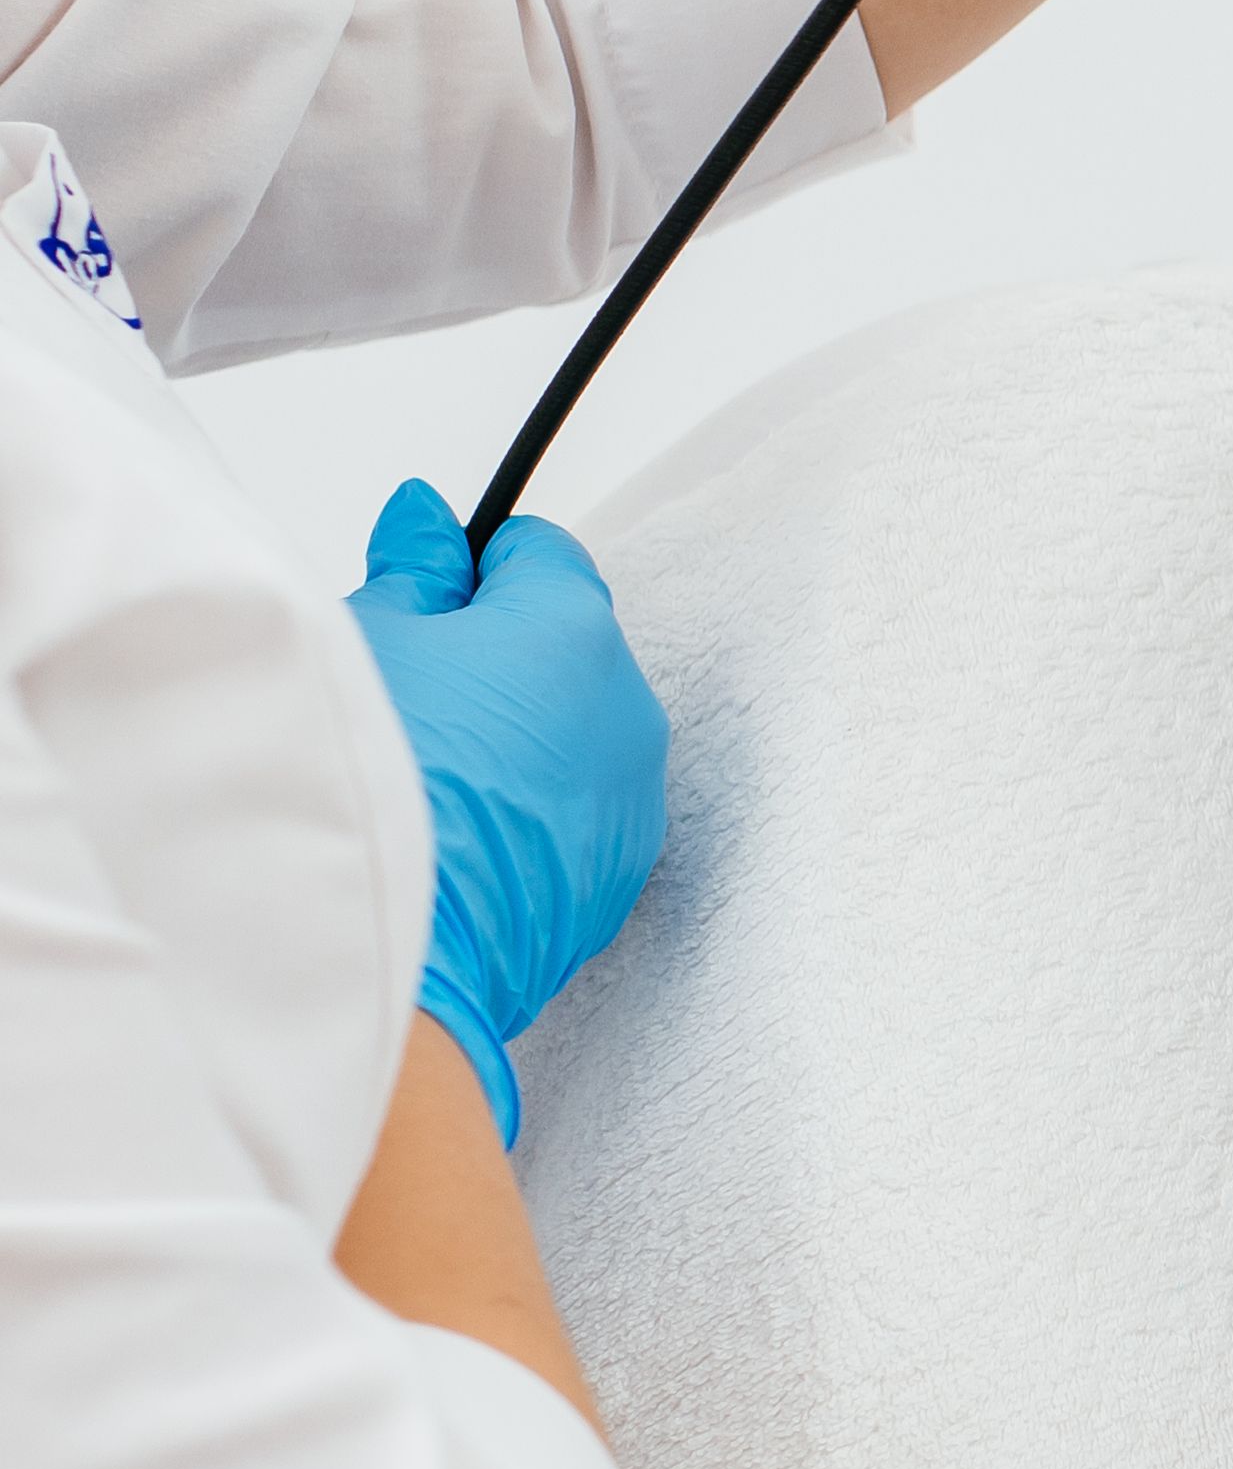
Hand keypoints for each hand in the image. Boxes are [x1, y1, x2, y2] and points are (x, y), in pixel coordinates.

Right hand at [346, 484, 669, 1145]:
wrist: (399, 944)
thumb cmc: (373, 784)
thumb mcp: (362, 642)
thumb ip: (412, 572)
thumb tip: (430, 524)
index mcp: (575, 631)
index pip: (539, 553)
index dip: (470, 569)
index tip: (419, 596)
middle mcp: (629, 709)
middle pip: (560, 648)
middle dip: (490, 659)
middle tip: (403, 699)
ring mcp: (633, 797)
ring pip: (571, 736)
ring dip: (512, 741)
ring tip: (425, 782)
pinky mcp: (621, 873)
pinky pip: (574, 814)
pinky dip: (526, 813)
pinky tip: (456, 840)